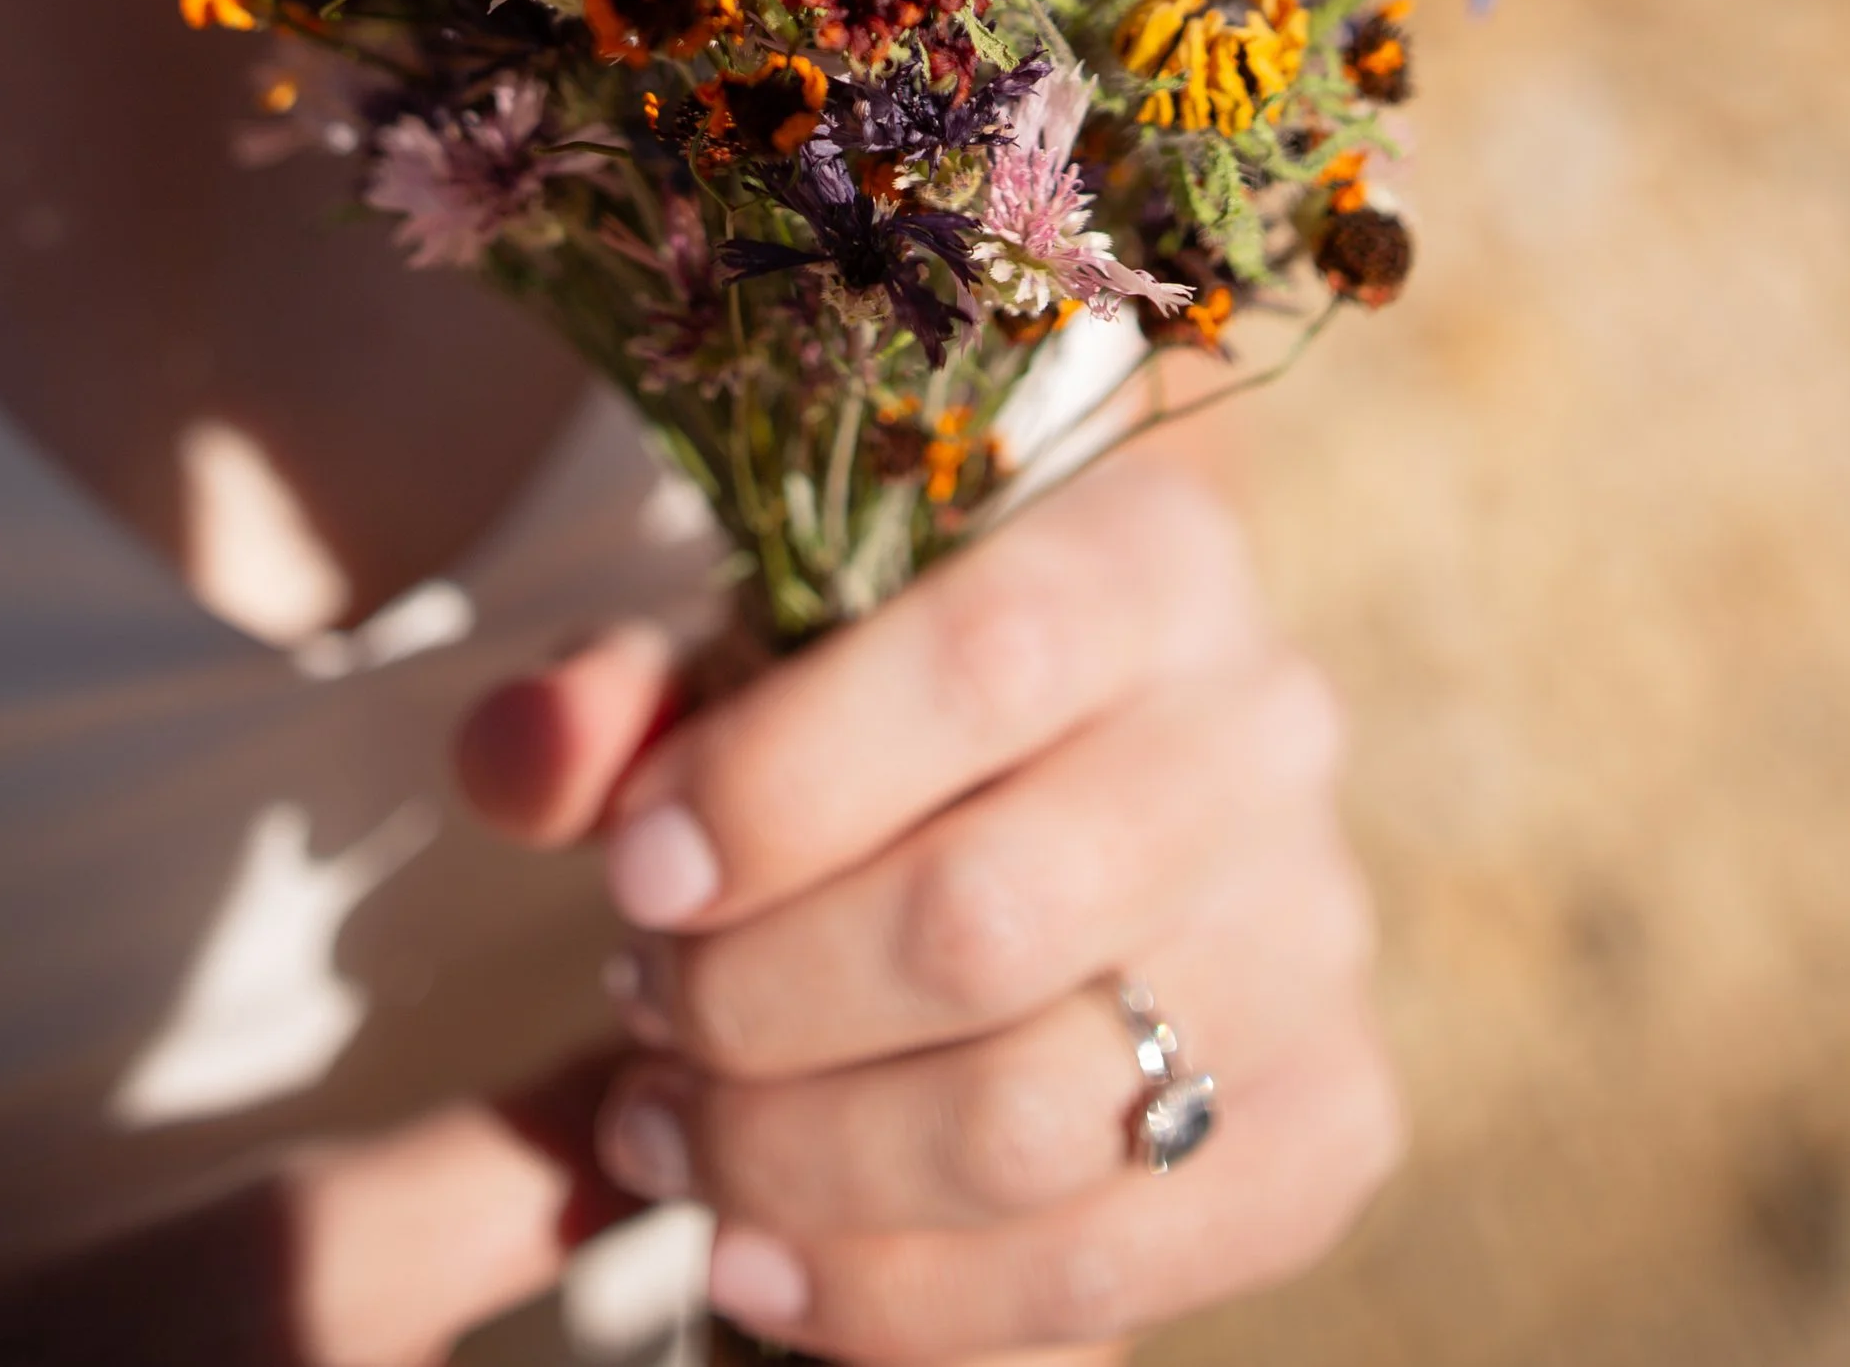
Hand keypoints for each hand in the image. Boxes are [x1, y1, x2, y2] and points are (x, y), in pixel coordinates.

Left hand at [458, 454, 1398, 1365]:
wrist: (1060, 794)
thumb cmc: (872, 713)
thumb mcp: (746, 652)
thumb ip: (618, 696)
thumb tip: (518, 762)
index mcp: (1152, 557)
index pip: (982, 659)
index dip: (779, 786)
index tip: (629, 875)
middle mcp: (1271, 733)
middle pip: (991, 916)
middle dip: (756, 1001)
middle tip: (636, 1011)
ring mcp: (1318, 940)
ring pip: (1039, 1116)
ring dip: (799, 1161)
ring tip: (663, 1137)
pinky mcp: (1330, 1124)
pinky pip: (1110, 1266)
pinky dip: (901, 1303)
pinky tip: (758, 1263)